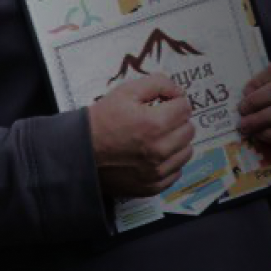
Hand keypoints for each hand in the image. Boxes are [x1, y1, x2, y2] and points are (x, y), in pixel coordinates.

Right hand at [88, 74, 194, 197]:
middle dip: (177, 120)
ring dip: (177, 141)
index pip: (185, 108)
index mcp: (155, 124)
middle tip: (161, 118)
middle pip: (189, 130)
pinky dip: (170, 161)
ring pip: (186, 151)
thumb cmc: (103, 119)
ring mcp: (156, 171)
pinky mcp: (152, 186)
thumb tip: (178, 91)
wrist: (82, 151)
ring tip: (159, 136)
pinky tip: (155, 154)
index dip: (175, 100)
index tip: (166, 102)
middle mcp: (159, 150)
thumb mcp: (127, 91)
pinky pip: (176, 171)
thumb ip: (158, 84)